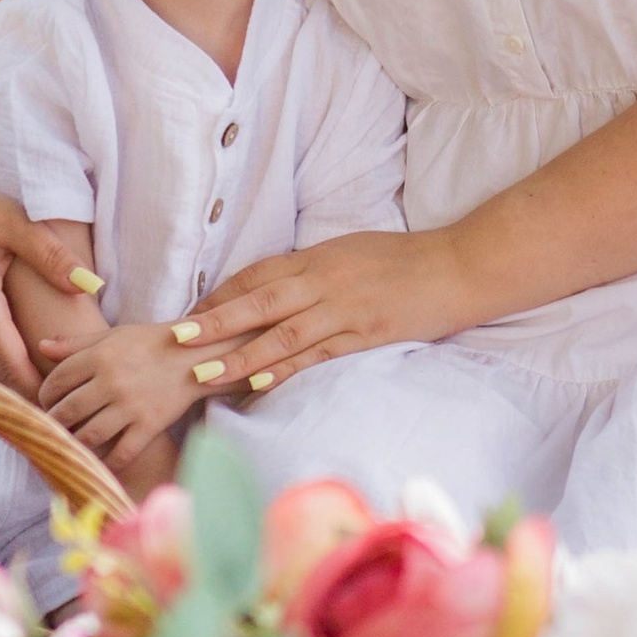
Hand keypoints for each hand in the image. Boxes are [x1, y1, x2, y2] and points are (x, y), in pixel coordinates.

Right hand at [0, 177, 88, 393]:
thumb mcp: (10, 220)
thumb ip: (50, 254)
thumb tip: (90, 285)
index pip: (10, 364)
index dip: (40, 388)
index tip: (72, 399)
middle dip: (34, 396)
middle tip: (74, 407)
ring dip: (15, 389)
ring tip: (58, 398)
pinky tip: (28, 378)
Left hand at [38, 323, 208, 474]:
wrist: (198, 355)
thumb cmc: (152, 342)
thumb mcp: (114, 335)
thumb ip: (75, 342)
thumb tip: (40, 346)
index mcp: (100, 356)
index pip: (57, 381)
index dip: (45, 394)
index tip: (47, 400)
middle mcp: (112, 382)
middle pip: (67, 411)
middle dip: (54, 422)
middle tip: (54, 425)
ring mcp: (132, 406)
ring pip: (89, 435)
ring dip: (75, 442)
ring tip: (73, 440)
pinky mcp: (150, 425)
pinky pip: (121, 452)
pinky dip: (107, 461)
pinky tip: (101, 460)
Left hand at [165, 229, 468, 393]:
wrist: (459, 266)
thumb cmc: (407, 259)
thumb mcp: (353, 252)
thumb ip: (315, 269)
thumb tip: (277, 288)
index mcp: (318, 258)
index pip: (257, 276)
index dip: (220, 296)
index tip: (190, 316)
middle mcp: (325, 281)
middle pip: (259, 302)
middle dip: (215, 323)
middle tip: (177, 340)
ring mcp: (345, 310)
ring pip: (281, 334)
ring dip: (239, 355)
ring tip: (204, 373)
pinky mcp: (366, 335)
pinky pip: (317, 355)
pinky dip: (285, 370)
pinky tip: (258, 385)